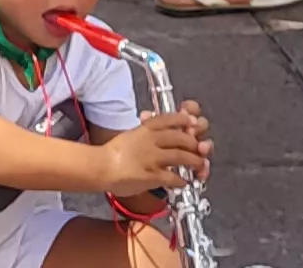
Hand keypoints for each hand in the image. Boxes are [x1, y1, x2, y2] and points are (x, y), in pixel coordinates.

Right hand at [91, 108, 211, 197]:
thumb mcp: (132, 135)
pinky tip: (183, 182)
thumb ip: (146, 129)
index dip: (185, 120)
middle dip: (195, 144)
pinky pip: (172, 177)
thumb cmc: (115, 152)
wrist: (101, 167)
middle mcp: (151, 140)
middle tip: (201, 150)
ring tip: (199, 167)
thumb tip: (152, 119)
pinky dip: (181, 180)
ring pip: (182, 156)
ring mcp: (152, 157)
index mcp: (146, 128)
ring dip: (194, 162)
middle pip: (182, 137)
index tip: (193, 123)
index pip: (171, 118)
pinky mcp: (151, 175)